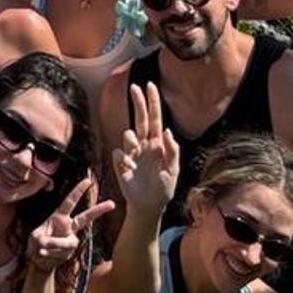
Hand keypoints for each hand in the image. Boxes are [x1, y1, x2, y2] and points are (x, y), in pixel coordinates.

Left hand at [25, 175, 113, 275]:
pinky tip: (45, 256)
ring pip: (68, 243)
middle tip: (112, 203)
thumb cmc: (36, 243)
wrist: (38, 261)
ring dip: (52, 246)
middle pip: (86, 217)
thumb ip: (43, 239)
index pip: (70, 202)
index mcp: (59, 217)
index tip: (88, 181)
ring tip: (40, 250)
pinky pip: (62, 254)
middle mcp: (68, 227)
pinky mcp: (70, 253)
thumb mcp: (35, 238)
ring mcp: (71, 240)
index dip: (78, 191)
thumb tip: (48, 243)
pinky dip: (50, 256)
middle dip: (99, 210)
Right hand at [112, 77, 179, 215]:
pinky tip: (128, 169)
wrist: (149, 207)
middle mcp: (143, 145)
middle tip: (135, 87)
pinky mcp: (122, 164)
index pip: (155, 119)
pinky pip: (120, 154)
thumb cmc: (163, 188)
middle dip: (138, 103)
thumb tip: (168, 132)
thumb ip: (172, 152)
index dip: (153, 103)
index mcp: (157, 144)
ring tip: (137, 152)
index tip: (150, 85)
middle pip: (140, 119)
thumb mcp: (173, 171)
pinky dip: (124, 159)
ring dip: (132, 139)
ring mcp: (132, 154)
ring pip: (129, 135)